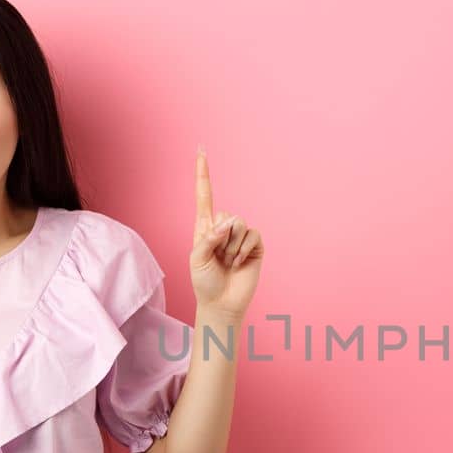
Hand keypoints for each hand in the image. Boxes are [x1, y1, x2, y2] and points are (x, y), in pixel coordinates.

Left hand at [188, 147, 263, 317]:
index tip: (201, 149)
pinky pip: (252, 235)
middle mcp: (223, 227)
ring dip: (231, 247)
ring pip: (238, 224)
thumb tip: (229, 224)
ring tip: (228, 262)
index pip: (204, 195)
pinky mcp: (255, 244)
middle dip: (220, 237)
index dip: (203, 173)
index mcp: (205, 226)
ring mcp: (240, 235)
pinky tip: (239, 263)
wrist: (221, 302)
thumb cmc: (204, 282)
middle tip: (218, 257)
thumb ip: (209, 237)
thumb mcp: (197, 258)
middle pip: (226, 214)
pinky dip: (243, 250)